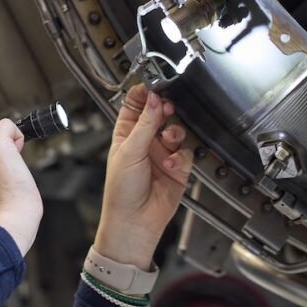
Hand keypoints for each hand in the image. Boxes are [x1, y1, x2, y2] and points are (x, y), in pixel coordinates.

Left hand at [94, 85, 192, 269]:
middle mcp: (145, 141)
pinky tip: (171, 165)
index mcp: (126, 134)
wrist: (134, 222)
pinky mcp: (177, 168)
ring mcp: (162, 154)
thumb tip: (153, 99)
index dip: (144, 93)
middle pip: (160, 115)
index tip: (153, 84)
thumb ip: (144, 124)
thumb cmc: (121, 191)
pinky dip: (180, 157)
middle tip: (167, 108)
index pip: (135, 105)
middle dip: (165, 110)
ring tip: (169, 140)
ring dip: (175, 133)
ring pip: (177, 131)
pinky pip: (186, 153)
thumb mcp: (129, 152)